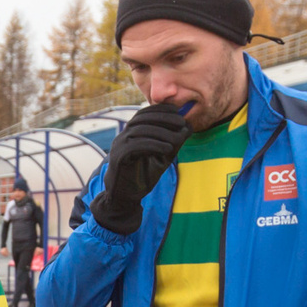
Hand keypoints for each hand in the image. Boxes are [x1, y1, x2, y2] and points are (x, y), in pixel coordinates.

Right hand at [90, 100, 192, 234]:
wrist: (126, 196)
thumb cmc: (144, 175)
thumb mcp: (163, 156)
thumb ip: (174, 142)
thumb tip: (188, 126)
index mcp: (132, 133)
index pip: (145, 113)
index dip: (161, 110)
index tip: (177, 111)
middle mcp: (123, 136)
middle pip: (142, 118)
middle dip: (164, 118)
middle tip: (181, 123)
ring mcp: (118, 145)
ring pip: (139, 130)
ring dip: (161, 133)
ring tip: (177, 140)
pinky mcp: (118, 157)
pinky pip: (135, 146)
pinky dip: (153, 145)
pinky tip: (167, 149)